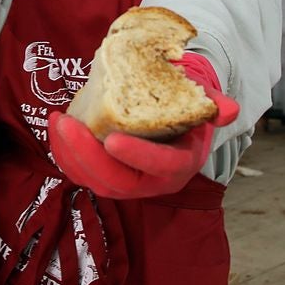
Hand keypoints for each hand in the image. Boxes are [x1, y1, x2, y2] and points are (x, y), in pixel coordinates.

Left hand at [48, 54, 239, 197]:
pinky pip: (81, 173)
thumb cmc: (184, 105)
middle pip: (117, 181)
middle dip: (87, 155)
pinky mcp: (104, 176)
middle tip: (68, 125)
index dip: (138, 157)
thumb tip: (228, 110)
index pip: (160, 167)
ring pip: (93, 181)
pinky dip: (64, 153)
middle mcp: (151, 182)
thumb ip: (215, 104)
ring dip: (69, 155)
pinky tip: (56, 126)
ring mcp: (125, 183)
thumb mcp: (204, 101)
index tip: (113, 140)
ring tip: (57, 122)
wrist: (170, 115)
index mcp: (179, 165)